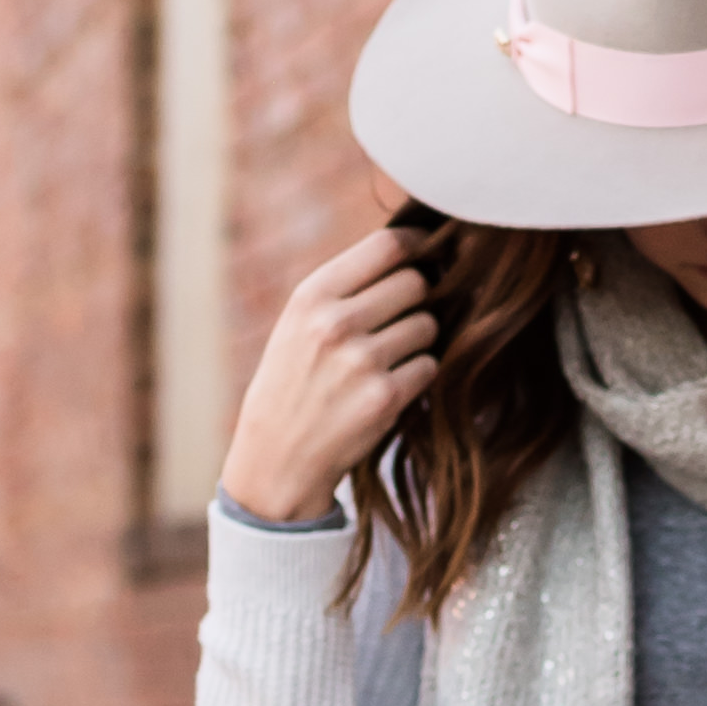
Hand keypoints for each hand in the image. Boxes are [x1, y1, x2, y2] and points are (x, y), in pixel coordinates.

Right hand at [219, 224, 441, 527]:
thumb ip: (347, 288)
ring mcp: (361, 361)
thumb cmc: (293, 383)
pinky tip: (391, 387)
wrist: (276, 460)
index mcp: (310, 296)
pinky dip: (419, 375)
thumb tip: (416, 250)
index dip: (416, 246)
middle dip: (419, 298)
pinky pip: (430, 366)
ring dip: (420, 340)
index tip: (425, 254)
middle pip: (417, 282)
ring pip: (428, 325)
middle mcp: (334, 323)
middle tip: (402, 319)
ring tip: (390, 358)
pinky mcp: (384, 398)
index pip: (387, 245)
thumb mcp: (299, 324)